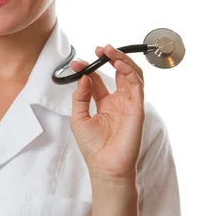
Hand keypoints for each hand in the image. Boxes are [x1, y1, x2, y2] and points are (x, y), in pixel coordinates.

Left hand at [70, 44, 144, 183]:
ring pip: (131, 75)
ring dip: (122, 60)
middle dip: (110, 58)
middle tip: (99, 49)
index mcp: (104, 103)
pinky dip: (130, 72)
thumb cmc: (93, 148)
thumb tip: (84, 77)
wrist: (105, 167)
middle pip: (119, 72)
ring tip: (110, 51)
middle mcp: (118, 101)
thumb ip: (80, 97)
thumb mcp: (78, 118)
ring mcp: (129, 104)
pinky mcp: (137, 109)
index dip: (90, 68)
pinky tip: (118, 64)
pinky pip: (137, 86)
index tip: (78, 62)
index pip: (99, 79)